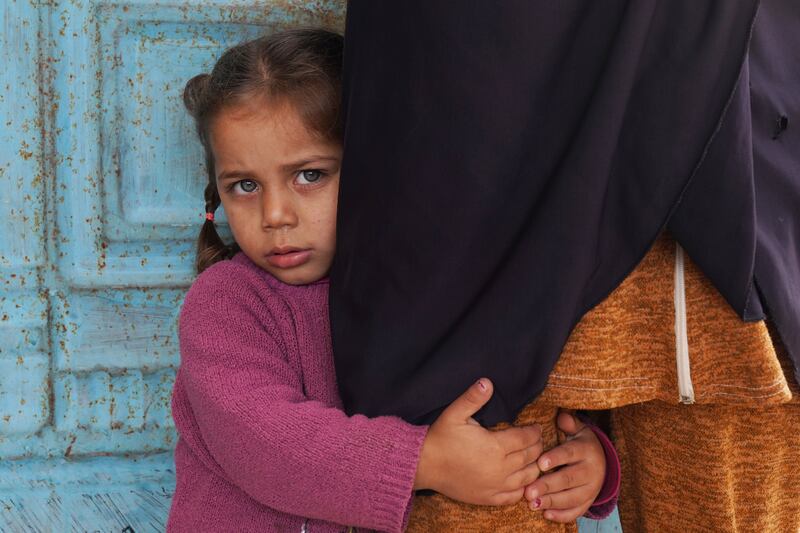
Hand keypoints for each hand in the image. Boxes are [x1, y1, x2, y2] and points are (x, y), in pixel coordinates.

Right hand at [414, 378, 542, 505]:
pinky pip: (515, 495)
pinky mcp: (489, 498)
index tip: (536, 427)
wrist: (424, 465)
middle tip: (536, 439)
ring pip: (527, 477)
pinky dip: (523, 487)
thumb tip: (487, 382)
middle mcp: (500, 468)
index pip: (526, 438)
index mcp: (495, 446)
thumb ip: (472, 398)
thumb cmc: (440, 438)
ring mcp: (496, 486)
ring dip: (533, 466)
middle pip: (530, 457)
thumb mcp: (454, 413)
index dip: (534, 432)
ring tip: (533, 457)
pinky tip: (522, 480)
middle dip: (537, 446)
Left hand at [524, 410, 604, 521]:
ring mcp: (591, 489)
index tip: (540, 463)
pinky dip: (562, 515)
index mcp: (586, 450)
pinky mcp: (588, 502)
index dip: (555, 458)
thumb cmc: (580, 444)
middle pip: (568, 479)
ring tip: (532, 504)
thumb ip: (569, 424)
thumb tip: (562, 417)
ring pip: (571, 498)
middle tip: (528, 491)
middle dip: (547, 486)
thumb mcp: (578, 430)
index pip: (569, 454)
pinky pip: (576, 511)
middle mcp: (591, 471)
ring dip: (551, 502)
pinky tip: (546, 514)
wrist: (602, 463)